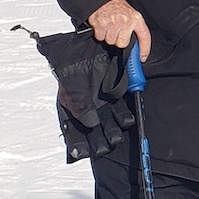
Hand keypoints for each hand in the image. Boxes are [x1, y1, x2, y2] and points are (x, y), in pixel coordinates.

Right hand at [33, 28, 134, 161]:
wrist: (88, 44)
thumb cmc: (73, 64)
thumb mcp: (72, 85)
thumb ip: (79, 104)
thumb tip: (91, 124)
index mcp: (70, 108)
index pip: (72, 131)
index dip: (76, 144)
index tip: (81, 154)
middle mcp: (88, 109)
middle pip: (92, 131)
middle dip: (97, 141)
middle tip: (102, 148)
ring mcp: (103, 103)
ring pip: (108, 122)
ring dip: (112, 131)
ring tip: (115, 137)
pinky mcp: (117, 95)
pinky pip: (122, 109)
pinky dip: (125, 116)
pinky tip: (128, 121)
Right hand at [88, 0, 151, 60]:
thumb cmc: (119, 8)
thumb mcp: (132, 15)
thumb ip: (136, 30)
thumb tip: (138, 50)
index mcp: (136, 19)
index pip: (144, 37)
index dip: (144, 50)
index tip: (142, 58)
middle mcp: (125, 21)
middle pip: (122, 44)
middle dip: (119, 40)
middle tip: (117, 31)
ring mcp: (112, 22)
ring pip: (110, 41)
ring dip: (109, 37)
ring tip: (110, 27)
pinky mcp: (100, 23)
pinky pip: (100, 37)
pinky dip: (100, 34)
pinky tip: (103, 26)